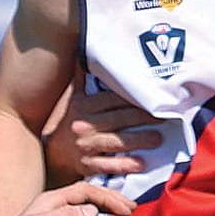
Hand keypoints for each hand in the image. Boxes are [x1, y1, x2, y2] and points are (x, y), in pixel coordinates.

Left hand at [0, 182, 135, 215]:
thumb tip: (93, 211)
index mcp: (52, 201)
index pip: (86, 191)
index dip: (107, 197)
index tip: (126, 207)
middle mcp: (55, 209)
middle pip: (88, 199)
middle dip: (111, 201)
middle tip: (132, 208)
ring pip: (86, 213)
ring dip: (105, 213)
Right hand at [47, 86, 161, 180]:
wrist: (51, 153)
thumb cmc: (69, 122)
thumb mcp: (74, 99)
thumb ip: (82, 78)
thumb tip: (82, 50)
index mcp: (83, 106)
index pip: (112, 99)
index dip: (133, 97)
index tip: (152, 95)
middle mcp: (84, 125)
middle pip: (118, 119)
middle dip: (143, 118)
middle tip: (163, 116)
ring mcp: (86, 146)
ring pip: (116, 142)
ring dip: (139, 140)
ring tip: (158, 138)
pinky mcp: (87, 165)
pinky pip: (108, 165)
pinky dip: (125, 164)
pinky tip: (141, 163)